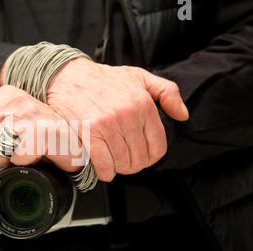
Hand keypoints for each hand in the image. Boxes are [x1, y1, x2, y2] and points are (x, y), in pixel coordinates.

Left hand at [0, 85, 83, 171]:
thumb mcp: (5, 130)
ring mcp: (29, 112)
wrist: (75, 145)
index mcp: (3, 95)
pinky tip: (33, 159)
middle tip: (3, 158)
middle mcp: (14, 99)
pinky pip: (16, 155)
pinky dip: (22, 164)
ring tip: (18, 157)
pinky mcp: (42, 130)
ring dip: (4, 159)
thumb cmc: (41, 138)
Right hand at [47, 58, 188, 181]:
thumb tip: (182, 115)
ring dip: (120, 169)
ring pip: (123, 163)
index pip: (158, 146)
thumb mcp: (140, 77)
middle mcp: (128, 115)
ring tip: (115, 163)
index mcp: (143, 104)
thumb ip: (167, 92)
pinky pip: (104, 164)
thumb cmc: (104, 79)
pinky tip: (105, 169)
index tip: (143, 157)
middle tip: (126, 161)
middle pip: (140, 158)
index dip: (151, 157)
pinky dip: (106, 172)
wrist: (70, 76)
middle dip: (134, 165)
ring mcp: (108, 125)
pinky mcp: (90, 132)